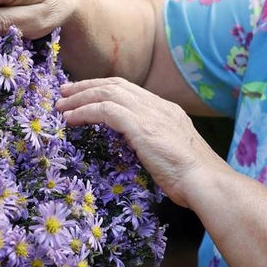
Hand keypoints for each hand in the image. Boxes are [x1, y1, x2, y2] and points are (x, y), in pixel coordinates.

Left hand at [55, 77, 226, 208]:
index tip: (84, 94)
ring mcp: (150, 114)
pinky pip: (105, 110)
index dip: (104, 88)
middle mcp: (158, 106)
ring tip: (61, 106)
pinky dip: (84, 112)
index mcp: (167, 110)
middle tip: (64, 91)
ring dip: (80, 98)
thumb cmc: (193, 180)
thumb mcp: (174, 154)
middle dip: (86, 86)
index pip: (129, 90)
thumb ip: (157, 144)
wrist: (206, 182)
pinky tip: (71, 119)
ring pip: (106, 93)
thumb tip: (142, 149)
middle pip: (115, 85)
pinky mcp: (141, 126)